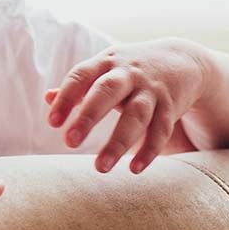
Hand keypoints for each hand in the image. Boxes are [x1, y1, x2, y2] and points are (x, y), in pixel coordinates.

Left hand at [44, 37, 209, 174]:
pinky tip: (134, 169)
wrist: (181, 60)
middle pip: (107, 92)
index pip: (81, 76)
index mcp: (105, 62)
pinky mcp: (170, 107)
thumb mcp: (104, 68)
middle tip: (69, 142)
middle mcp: (128, 73)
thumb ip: (78, 85)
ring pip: (136, 116)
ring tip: (100, 167)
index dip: (66, 98)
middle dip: (88, 116)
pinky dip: (148, 151)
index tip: (52, 122)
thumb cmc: (130, 69)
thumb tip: (47, 98)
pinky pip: (160, 130)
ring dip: (118, 143)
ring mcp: (151, 90)